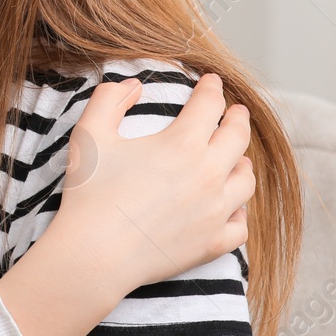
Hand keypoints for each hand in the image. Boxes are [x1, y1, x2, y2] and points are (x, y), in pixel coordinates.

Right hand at [54, 72, 252, 308]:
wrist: (95, 254)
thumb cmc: (90, 194)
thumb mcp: (89, 135)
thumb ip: (109, 99)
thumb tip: (133, 85)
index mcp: (182, 143)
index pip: (209, 105)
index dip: (211, 88)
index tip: (210, 81)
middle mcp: (208, 174)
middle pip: (238, 137)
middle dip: (238, 118)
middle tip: (237, 111)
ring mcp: (214, 212)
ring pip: (245, 181)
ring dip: (243, 163)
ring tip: (239, 158)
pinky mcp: (211, 243)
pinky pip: (240, 226)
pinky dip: (240, 213)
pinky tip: (232, 207)